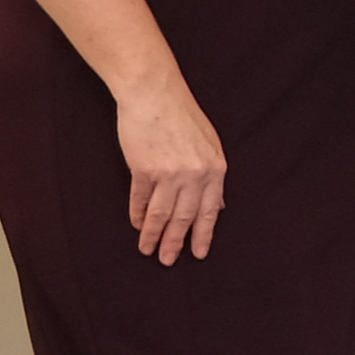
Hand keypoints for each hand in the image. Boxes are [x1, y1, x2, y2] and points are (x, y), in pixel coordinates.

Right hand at [118, 79, 229, 266]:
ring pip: (160, 214)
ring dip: (153, 235)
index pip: (210, 212)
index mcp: (214, 169)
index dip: (203, 235)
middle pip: (184, 218)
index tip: (198, 253)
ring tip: (148, 250)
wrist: (155, 94)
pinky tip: (136, 226)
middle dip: (175, 242)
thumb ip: (213, 176)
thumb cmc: (182, 116)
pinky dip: (137, 215)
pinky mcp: (143, 169)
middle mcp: (194, 175)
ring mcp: (168, 173)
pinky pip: (140, 200)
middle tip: (168, 260)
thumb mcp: (210, 144)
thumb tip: (218, 206)